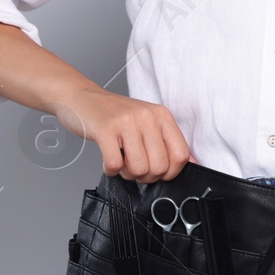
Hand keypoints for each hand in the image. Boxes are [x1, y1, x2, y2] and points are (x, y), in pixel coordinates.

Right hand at [52, 87, 192, 182]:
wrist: (82, 98)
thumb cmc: (115, 115)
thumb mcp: (147, 122)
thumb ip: (167, 142)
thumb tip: (193, 164)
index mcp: (161, 115)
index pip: (181, 155)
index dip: (170, 173)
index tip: (158, 172)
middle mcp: (147, 116)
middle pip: (160, 167)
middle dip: (146, 176)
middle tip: (134, 167)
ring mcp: (126, 122)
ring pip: (139, 168)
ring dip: (128, 174)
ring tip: (121, 162)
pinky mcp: (105, 130)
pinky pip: (115, 165)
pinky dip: (111, 171)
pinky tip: (108, 161)